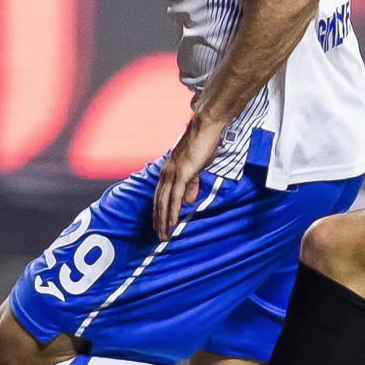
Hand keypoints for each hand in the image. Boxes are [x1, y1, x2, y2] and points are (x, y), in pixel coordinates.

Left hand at [152, 114, 226, 239]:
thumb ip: (191, 184)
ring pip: (165, 202)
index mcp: (168, 171)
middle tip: (160, 236)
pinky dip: (173, 211)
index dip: (158, 212)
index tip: (159, 225)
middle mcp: (166, 172)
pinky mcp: (182, 173)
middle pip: (159, 201)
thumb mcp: (196, 167)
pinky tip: (172, 222)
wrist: (206, 128)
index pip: (159, 196)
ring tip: (164, 235)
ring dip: (164, 220)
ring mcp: (173, 173)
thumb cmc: (202, 144)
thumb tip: (188, 201)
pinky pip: (175, 197)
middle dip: (158, 220)